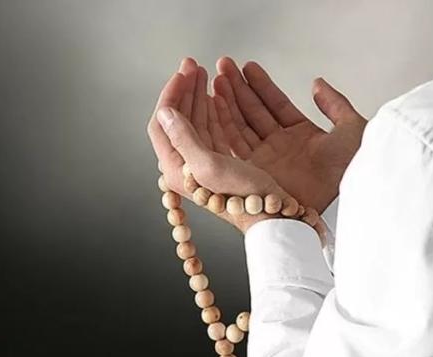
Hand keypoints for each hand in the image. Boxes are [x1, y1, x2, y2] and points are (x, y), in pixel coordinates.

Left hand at [147, 58, 294, 232]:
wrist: (270, 216)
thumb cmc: (243, 196)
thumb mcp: (209, 165)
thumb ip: (183, 138)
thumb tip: (164, 112)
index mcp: (176, 168)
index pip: (161, 124)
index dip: (170, 96)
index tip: (182, 74)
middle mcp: (185, 165)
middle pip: (177, 120)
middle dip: (184, 90)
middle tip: (192, 65)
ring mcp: (202, 162)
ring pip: (194, 121)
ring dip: (197, 95)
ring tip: (203, 73)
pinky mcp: (219, 161)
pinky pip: (210, 128)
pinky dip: (211, 109)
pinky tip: (215, 94)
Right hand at [213, 57, 366, 212]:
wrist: (340, 199)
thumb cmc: (351, 170)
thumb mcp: (351, 128)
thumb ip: (335, 104)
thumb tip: (318, 84)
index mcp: (302, 135)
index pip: (275, 104)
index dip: (261, 85)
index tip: (247, 67)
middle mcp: (280, 147)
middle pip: (254, 112)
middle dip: (238, 88)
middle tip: (224, 66)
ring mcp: (265, 160)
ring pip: (241, 125)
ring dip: (228, 102)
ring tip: (217, 80)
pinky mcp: (253, 172)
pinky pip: (235, 144)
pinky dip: (224, 124)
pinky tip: (216, 104)